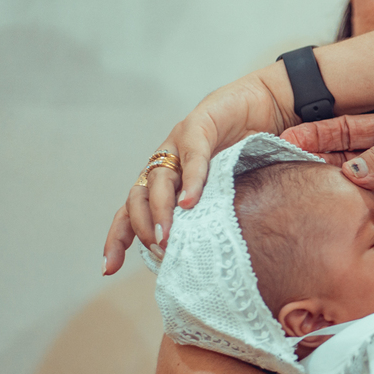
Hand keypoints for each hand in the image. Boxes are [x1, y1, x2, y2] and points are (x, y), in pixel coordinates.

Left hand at [103, 70, 291, 272]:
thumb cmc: (248, 151)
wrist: (266, 105)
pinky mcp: (199, 125)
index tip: (107, 268)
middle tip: (158, 252)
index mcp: (166, 180)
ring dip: (160, 211)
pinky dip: (191, 179)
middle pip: (137, 198)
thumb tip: (208, 256)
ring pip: (158, 180)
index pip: (132, 211)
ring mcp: (179, 143)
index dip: (118, 238)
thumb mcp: (227, 190)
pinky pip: (192, 156)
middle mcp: (166, 162)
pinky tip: (191, 201)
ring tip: (167, 237)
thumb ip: (212, 213)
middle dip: (141, 228)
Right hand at [287, 105, 373, 260]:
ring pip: (360, 201)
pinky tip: (341, 238)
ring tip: (303, 213)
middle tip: (284, 183)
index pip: (347, 131)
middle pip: (346, 168)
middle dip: (316, 173)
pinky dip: (364, 233)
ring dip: (336, 207)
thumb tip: (353, 172)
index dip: (315, 137)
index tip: (284, 143)